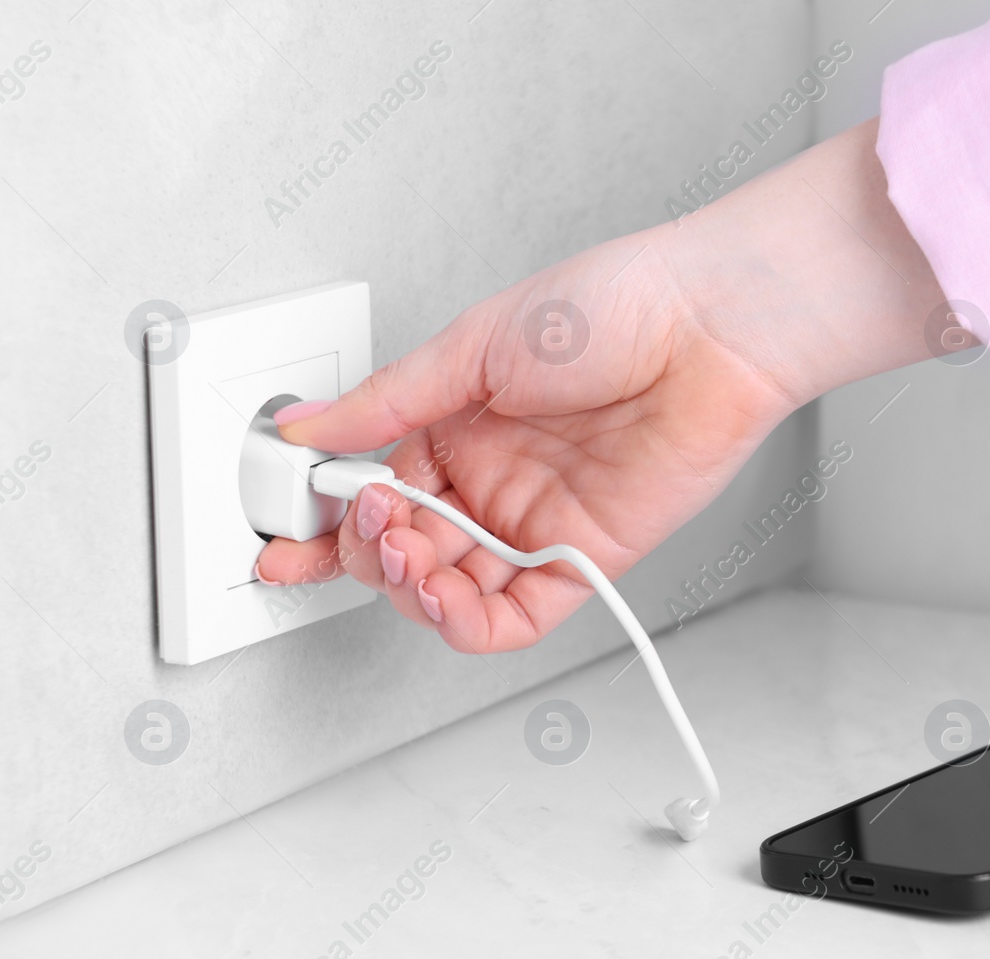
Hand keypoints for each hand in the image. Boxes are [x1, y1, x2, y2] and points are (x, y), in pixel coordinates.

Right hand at [257, 119, 948, 652]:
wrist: (710, 325)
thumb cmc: (614, 306)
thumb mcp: (474, 344)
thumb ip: (387, 401)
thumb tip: (307, 428)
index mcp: (455, 423)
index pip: (371, 490)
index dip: (324, 522)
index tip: (279, 540)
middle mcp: (491, 478)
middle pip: (401, 549)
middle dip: (362, 554)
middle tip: (354, 530)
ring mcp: (534, 522)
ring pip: (448, 590)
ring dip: (408, 588)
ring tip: (401, 556)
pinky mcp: (583, 559)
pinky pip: (514, 617)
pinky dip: (468, 622)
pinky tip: (443, 598)